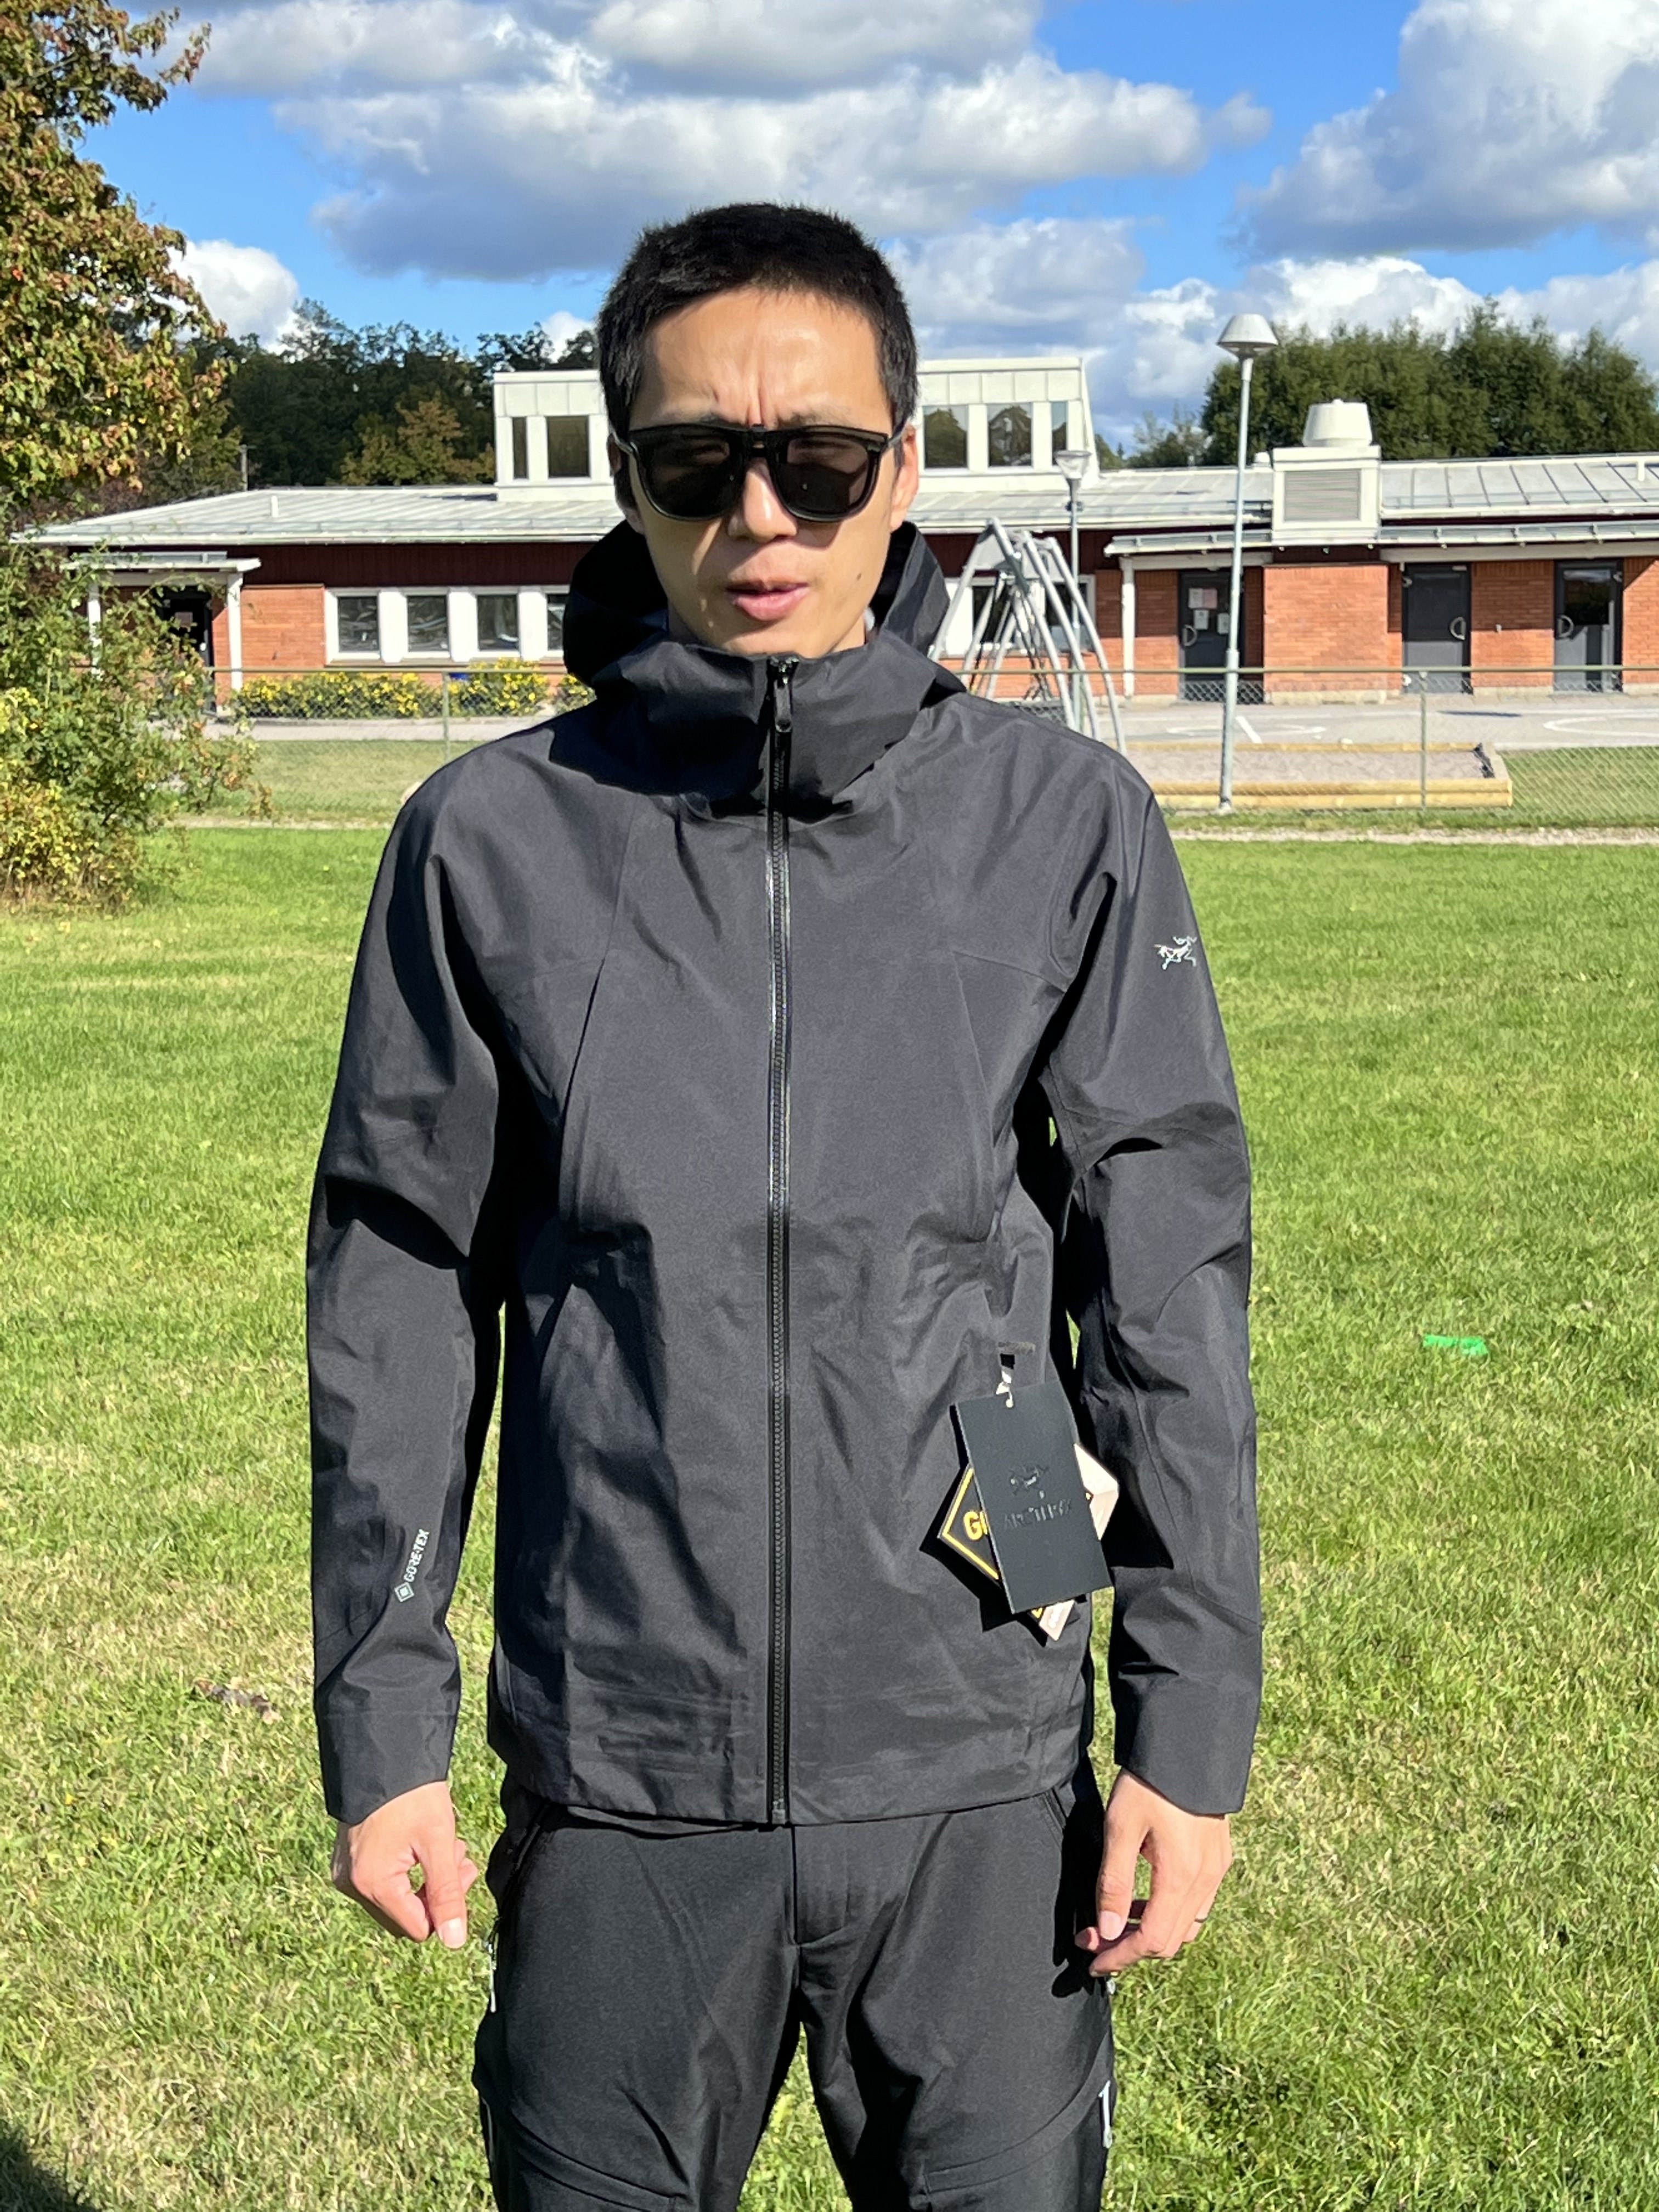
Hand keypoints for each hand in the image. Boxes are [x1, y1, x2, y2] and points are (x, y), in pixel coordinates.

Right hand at [331, 1779, 480, 1947]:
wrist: (384, 1755)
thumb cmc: (413, 1795)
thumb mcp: (438, 1842)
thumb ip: (447, 1893)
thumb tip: (454, 1942)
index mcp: (372, 1884)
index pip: (418, 1928)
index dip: (446, 1907)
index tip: (461, 1870)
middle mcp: (351, 1885)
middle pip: (406, 1916)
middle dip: (436, 1892)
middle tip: (457, 1856)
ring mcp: (345, 1874)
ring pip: (395, 1899)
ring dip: (424, 1880)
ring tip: (443, 1844)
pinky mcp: (346, 1863)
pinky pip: (381, 1882)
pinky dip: (405, 1871)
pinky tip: (419, 1843)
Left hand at [1076, 1769, 1231, 1975]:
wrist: (1188, 1745)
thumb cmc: (1150, 1783)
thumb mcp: (1120, 1828)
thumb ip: (1115, 1884)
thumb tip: (1109, 1932)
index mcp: (1181, 1877)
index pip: (1152, 1941)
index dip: (1120, 1957)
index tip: (1093, 1961)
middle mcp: (1205, 1880)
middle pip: (1170, 1940)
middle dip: (1131, 1947)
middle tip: (1095, 1938)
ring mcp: (1216, 1869)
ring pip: (1186, 1924)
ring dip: (1152, 1930)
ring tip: (1117, 1918)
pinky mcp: (1219, 1857)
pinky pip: (1197, 1902)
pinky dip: (1170, 1911)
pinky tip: (1147, 1894)